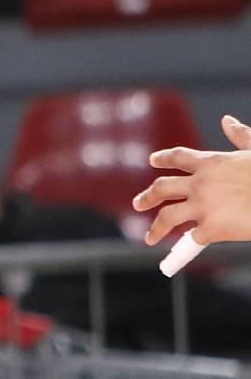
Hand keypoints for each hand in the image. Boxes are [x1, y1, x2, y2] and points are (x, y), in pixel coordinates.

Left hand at [134, 115, 250, 245]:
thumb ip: (240, 136)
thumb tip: (227, 120)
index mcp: (211, 162)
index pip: (178, 157)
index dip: (163, 158)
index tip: (153, 161)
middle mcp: (200, 183)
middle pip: (163, 187)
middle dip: (148, 196)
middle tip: (138, 203)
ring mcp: (202, 206)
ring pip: (167, 217)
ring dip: (155, 228)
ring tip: (148, 237)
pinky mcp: (211, 229)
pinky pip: (190, 241)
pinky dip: (182, 250)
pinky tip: (173, 258)